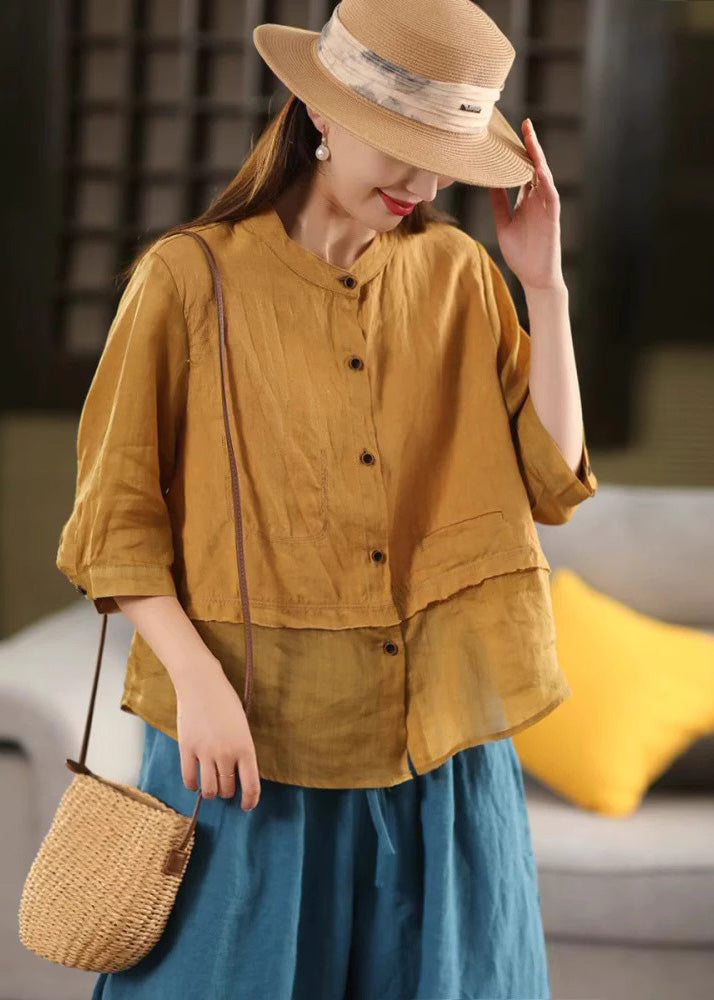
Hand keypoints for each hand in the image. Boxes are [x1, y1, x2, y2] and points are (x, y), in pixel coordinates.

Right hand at [175, 660, 260, 810]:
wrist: (201, 683)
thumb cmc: (225, 701)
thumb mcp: (242, 725)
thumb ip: (241, 749)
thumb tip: (237, 774)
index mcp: (245, 747)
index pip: (251, 785)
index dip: (250, 801)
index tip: (247, 806)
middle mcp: (226, 753)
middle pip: (227, 789)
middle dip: (228, 791)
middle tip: (226, 785)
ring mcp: (205, 753)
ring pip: (209, 789)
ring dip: (212, 792)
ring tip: (212, 786)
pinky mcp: (186, 750)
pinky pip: (189, 779)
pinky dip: (192, 785)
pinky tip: (195, 782)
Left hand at [488, 118, 565, 292]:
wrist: (534, 276)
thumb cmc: (521, 253)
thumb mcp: (504, 223)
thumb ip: (498, 203)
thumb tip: (488, 183)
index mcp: (527, 200)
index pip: (523, 170)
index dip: (518, 153)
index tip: (509, 134)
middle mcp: (538, 199)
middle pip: (534, 167)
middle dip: (530, 146)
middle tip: (523, 123)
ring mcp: (546, 207)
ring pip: (543, 176)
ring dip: (538, 156)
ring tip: (531, 136)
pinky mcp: (552, 218)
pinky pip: (550, 196)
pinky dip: (545, 182)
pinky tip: (539, 168)